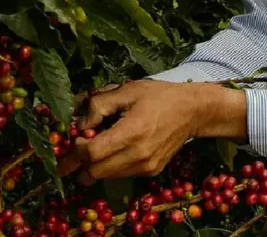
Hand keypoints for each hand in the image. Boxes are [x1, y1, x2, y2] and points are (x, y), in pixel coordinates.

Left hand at [55, 80, 245, 183]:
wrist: (192, 111)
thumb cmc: (158, 96)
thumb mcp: (127, 90)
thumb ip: (99, 105)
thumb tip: (79, 124)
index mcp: (131, 132)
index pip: (91, 153)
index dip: (75, 149)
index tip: (74, 139)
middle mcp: (138, 155)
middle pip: (94, 171)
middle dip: (78, 164)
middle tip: (73, 151)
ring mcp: (145, 166)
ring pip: (106, 176)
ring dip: (93, 167)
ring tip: (93, 149)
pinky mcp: (151, 171)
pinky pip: (121, 174)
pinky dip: (111, 167)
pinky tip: (114, 150)